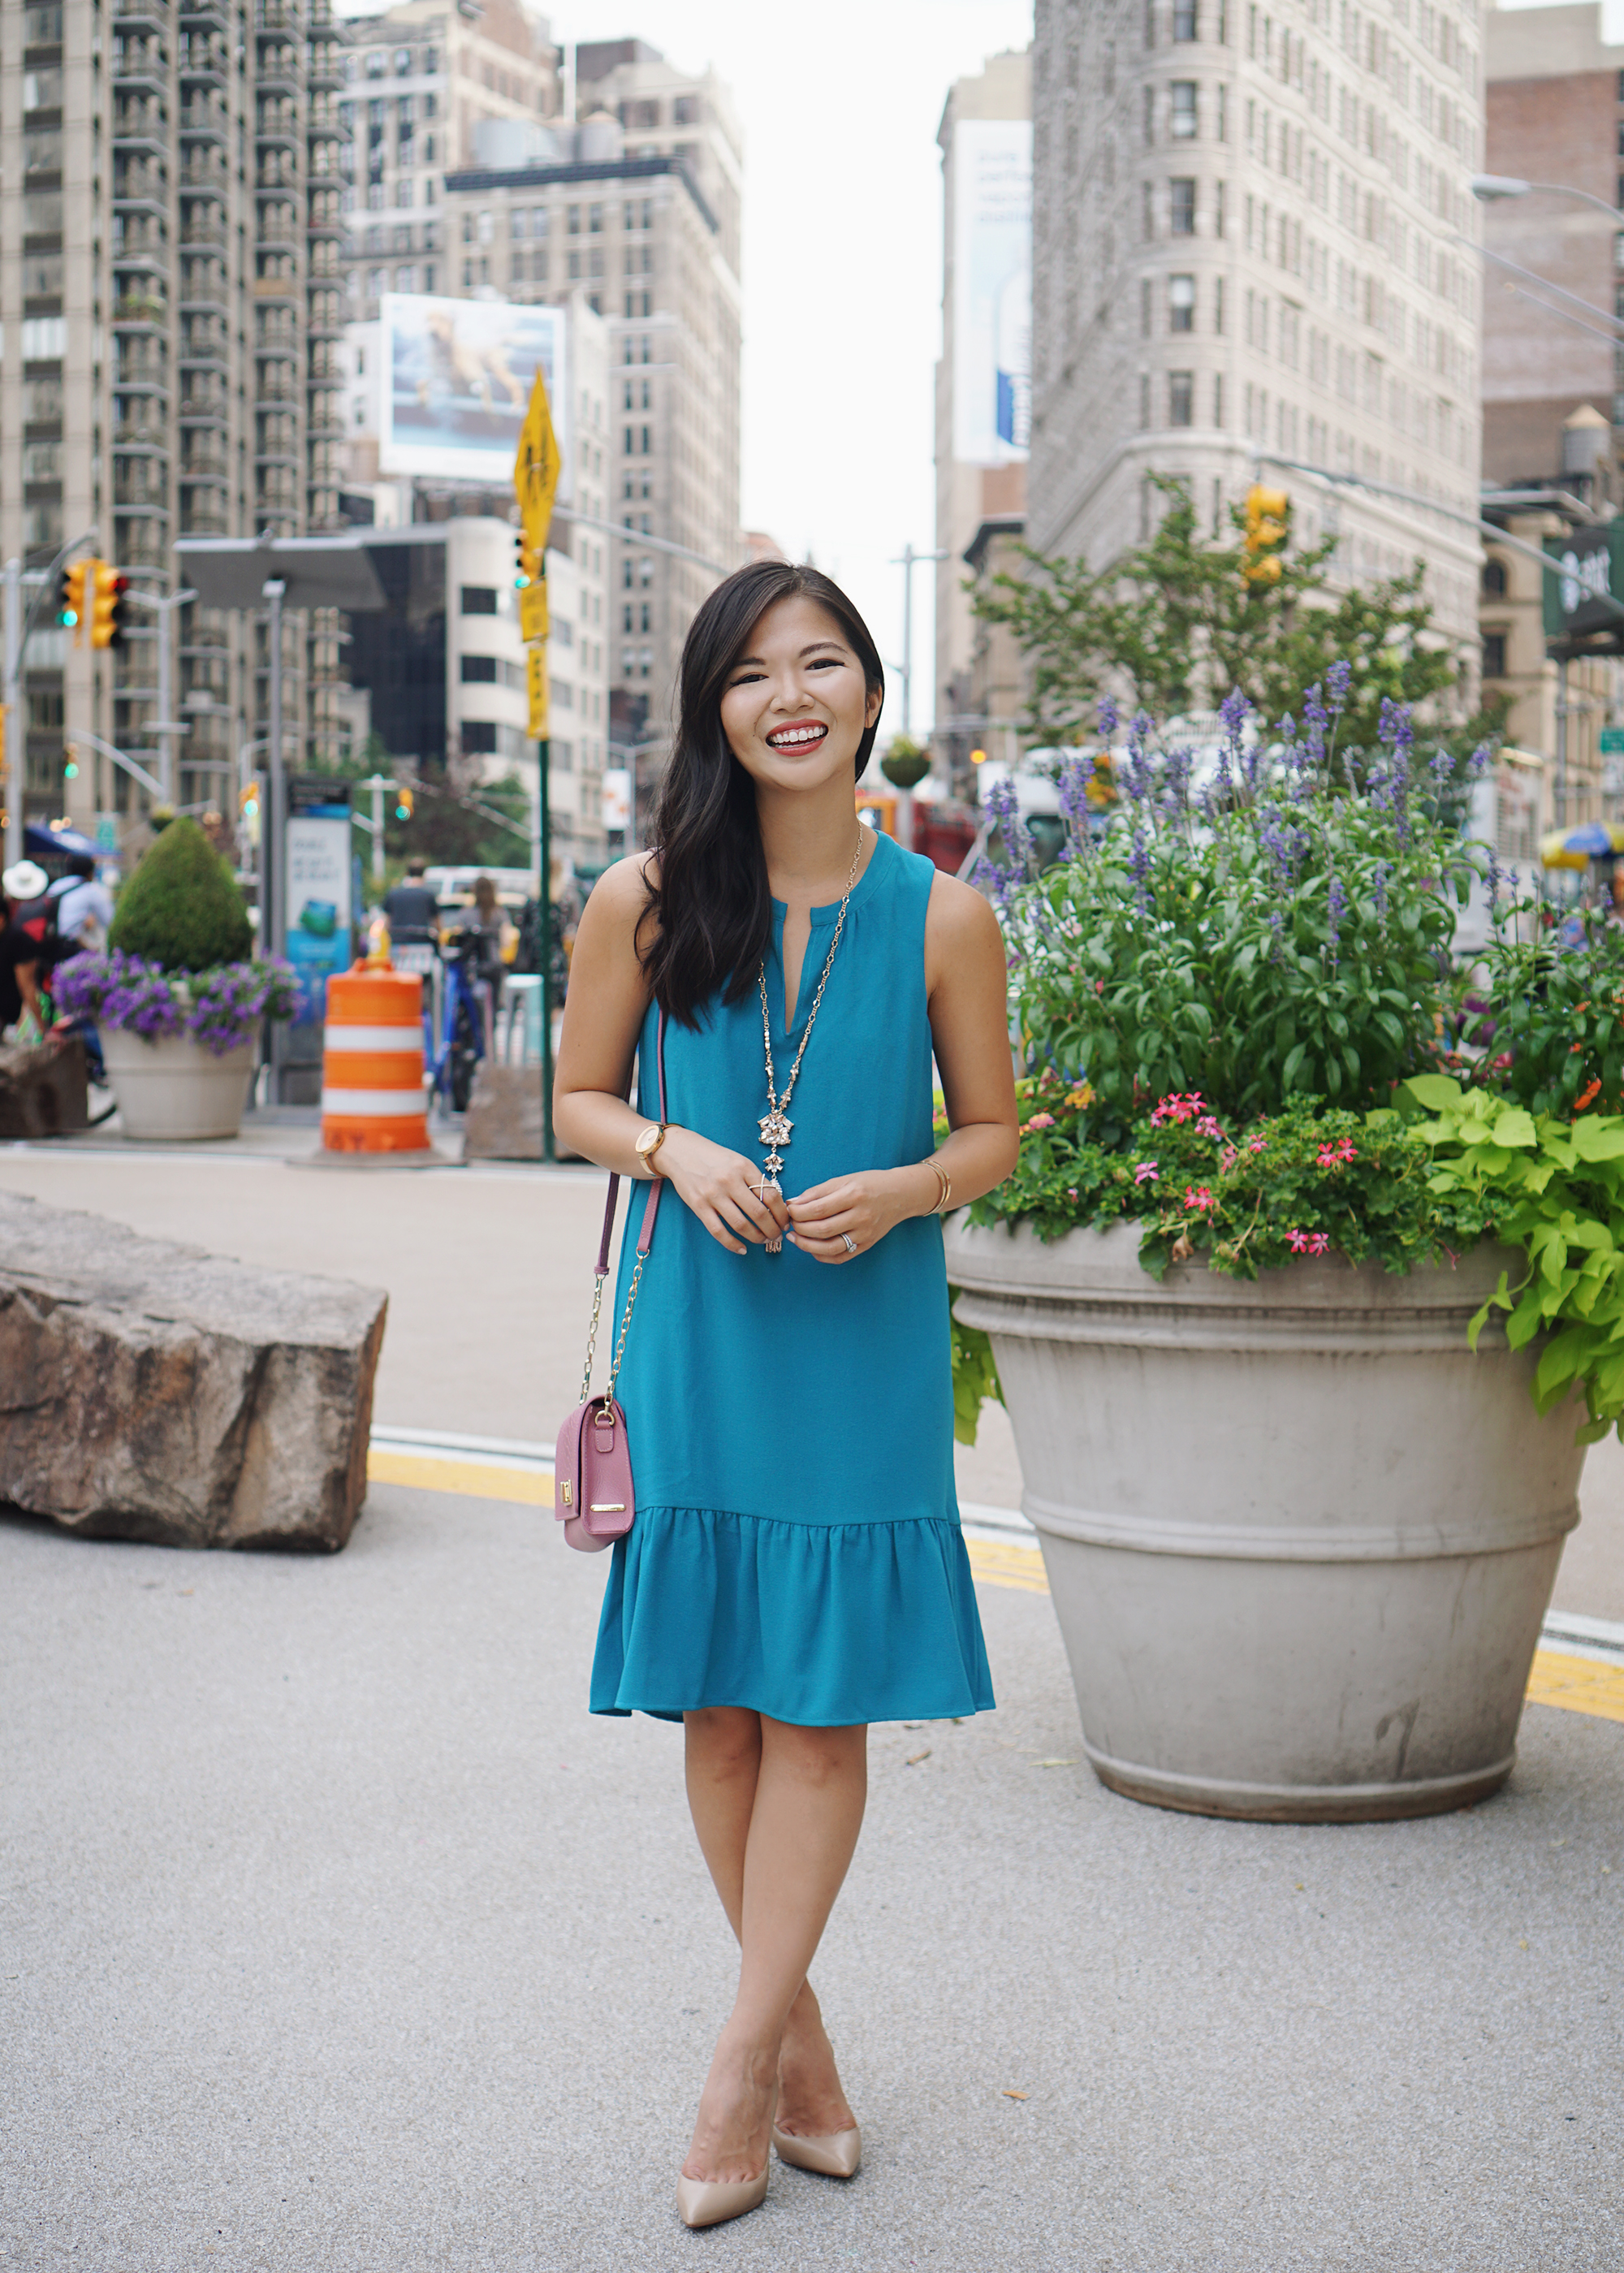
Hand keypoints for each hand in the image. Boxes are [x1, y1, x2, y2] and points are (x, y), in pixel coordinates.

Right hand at [659, 1126, 790, 1254]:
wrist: (681, 1152)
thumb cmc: (714, 1158)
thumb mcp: (738, 1161)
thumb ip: (754, 1179)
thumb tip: (775, 1205)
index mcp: (743, 1167)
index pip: (770, 1195)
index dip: (782, 1213)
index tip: (785, 1221)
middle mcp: (729, 1180)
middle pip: (759, 1213)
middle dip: (772, 1229)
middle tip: (777, 1235)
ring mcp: (713, 1194)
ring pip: (741, 1225)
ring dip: (757, 1238)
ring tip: (763, 1241)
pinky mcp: (698, 1206)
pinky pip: (718, 1231)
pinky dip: (733, 1244)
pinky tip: (742, 1249)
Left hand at [785, 1169, 913, 1264]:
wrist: (900, 1195)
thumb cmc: (870, 1184)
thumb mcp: (844, 1180)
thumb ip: (817, 1192)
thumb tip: (793, 1203)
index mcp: (854, 1195)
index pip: (819, 1209)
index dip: (798, 1212)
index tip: (789, 1210)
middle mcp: (861, 1217)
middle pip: (822, 1229)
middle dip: (800, 1228)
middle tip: (791, 1223)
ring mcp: (865, 1234)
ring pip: (830, 1248)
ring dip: (807, 1245)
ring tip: (795, 1237)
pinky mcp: (866, 1245)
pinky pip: (840, 1257)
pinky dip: (822, 1256)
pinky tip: (812, 1247)